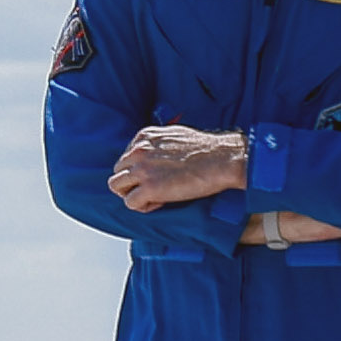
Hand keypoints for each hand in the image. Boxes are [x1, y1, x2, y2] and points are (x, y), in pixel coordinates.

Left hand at [109, 125, 249, 207]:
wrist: (224, 159)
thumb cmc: (208, 148)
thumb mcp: (176, 134)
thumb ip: (159, 142)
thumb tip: (156, 152)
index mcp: (144, 137)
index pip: (126, 156)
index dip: (140, 169)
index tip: (158, 175)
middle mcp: (139, 151)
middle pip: (118, 171)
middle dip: (133, 182)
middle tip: (153, 189)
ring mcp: (143, 170)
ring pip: (116, 186)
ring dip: (132, 194)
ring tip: (153, 197)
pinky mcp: (150, 188)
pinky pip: (130, 203)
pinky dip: (143, 206)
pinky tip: (160, 203)